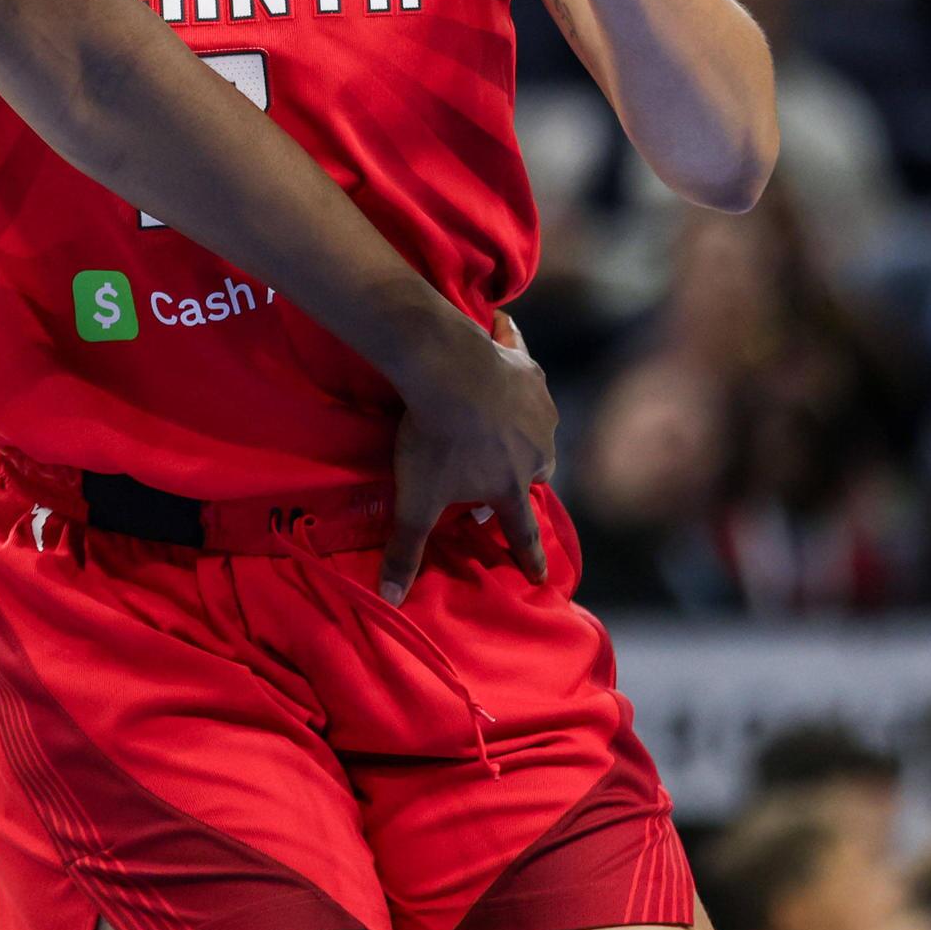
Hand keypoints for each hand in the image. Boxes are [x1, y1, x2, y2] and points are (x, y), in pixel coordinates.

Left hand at [381, 307, 556, 603]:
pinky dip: (511, 347)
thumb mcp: (415, 499)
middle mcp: (536, 451)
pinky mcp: (528, 369)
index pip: (521, 530)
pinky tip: (499, 329)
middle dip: (525, 478)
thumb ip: (404, 549)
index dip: (530, 555)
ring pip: (538, 423)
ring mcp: (537, 409)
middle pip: (537, 473)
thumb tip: (389, 600)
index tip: (542, 576)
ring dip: (522, 421)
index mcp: (509, 486)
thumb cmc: (433, 440)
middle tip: (507, 474)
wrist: (447, 371)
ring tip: (502, 413)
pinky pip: (520, 355)